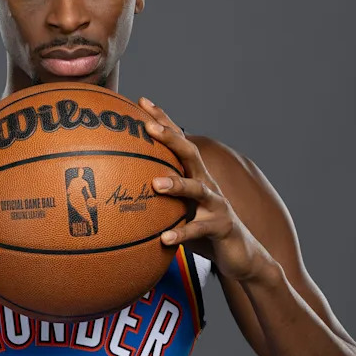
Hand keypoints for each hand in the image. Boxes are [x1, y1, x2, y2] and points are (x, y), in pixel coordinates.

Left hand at [138, 97, 268, 281]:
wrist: (241, 254)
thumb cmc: (202, 228)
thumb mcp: (179, 208)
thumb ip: (156, 198)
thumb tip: (115, 191)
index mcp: (194, 174)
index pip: (178, 141)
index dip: (163, 119)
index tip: (141, 101)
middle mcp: (207, 183)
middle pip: (190, 153)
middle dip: (170, 138)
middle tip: (149, 127)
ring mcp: (217, 204)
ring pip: (196, 189)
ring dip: (176, 184)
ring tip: (155, 184)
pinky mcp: (222, 227)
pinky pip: (199, 229)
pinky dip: (182, 233)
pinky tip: (165, 238)